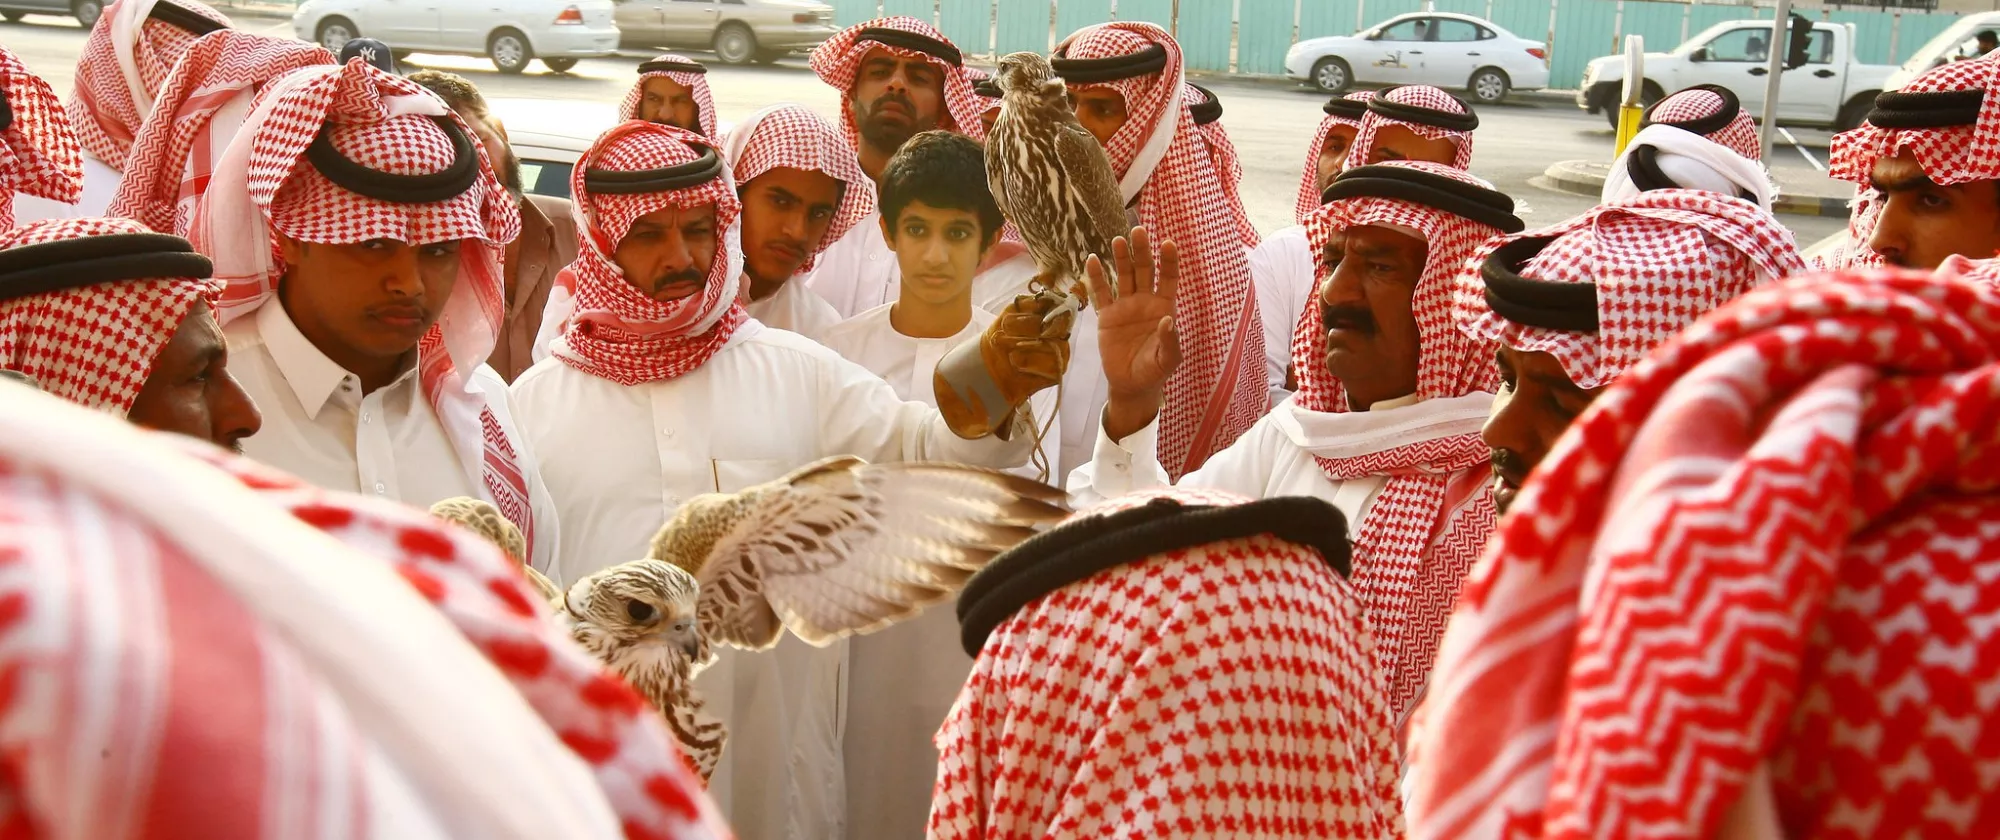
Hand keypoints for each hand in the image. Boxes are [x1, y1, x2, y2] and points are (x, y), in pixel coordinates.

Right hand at [1087, 226, 1181, 440]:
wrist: (1131, 385)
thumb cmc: (1154, 371)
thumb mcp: (1168, 360)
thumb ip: (1170, 341)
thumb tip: (1168, 320)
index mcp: (1164, 307)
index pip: (1168, 278)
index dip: (1169, 261)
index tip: (1168, 243)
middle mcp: (1145, 301)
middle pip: (1144, 270)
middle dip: (1142, 251)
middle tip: (1138, 230)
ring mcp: (1125, 306)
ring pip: (1123, 276)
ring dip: (1122, 257)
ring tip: (1118, 240)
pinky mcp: (1106, 315)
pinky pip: (1101, 293)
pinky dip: (1097, 277)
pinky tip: (1093, 260)